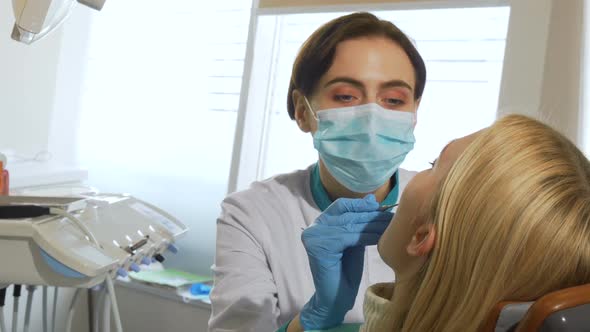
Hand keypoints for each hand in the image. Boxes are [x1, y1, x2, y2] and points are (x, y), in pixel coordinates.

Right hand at [299, 194, 392, 329]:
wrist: (335, 299)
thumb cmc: (345, 272)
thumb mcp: (354, 241)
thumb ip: (359, 223)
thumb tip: (371, 199)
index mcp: (319, 224)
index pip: (341, 206)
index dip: (361, 205)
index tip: (382, 208)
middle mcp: (313, 228)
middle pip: (347, 214)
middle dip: (371, 215)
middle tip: (391, 217)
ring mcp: (313, 237)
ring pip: (349, 225)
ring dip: (372, 225)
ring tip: (390, 226)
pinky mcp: (319, 247)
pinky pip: (348, 237)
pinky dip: (366, 236)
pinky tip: (379, 237)